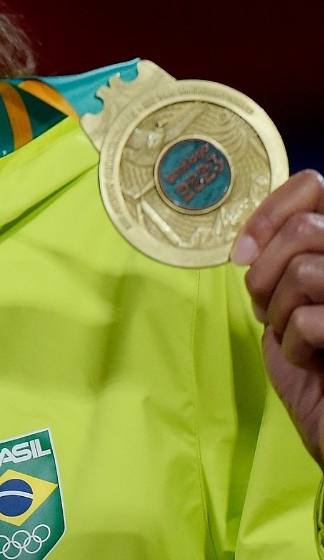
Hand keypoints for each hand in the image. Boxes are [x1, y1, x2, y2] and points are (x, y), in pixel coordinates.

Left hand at [234, 169, 323, 466]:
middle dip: (265, 270)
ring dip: (278, 309)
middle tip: (263, 305)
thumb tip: (250, 243)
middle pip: (307, 229)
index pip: (316, 186)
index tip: (242, 251)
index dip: (269, 212)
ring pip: (308, 270)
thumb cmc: (318, 373)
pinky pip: (313, 318)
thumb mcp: (289, 307)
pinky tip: (306, 361)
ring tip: (289, 335)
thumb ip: (279, 265)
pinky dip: (293, 344)